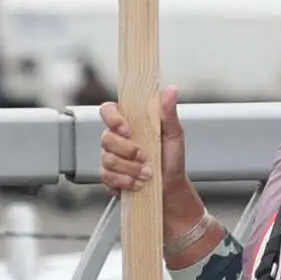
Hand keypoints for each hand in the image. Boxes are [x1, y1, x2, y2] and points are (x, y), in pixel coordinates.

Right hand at [99, 89, 204, 237]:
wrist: (171, 189)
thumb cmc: (172, 160)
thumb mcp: (175, 135)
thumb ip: (169, 113)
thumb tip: (171, 90)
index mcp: (131, 124)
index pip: (108, 110)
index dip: (113, 118)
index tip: (127, 130)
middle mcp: (117, 139)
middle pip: (105, 138)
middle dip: (127, 150)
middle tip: (146, 157)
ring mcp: (110, 158)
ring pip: (107, 159)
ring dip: (130, 168)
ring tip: (147, 173)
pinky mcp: (108, 177)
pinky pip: (107, 177)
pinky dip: (126, 181)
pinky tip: (138, 183)